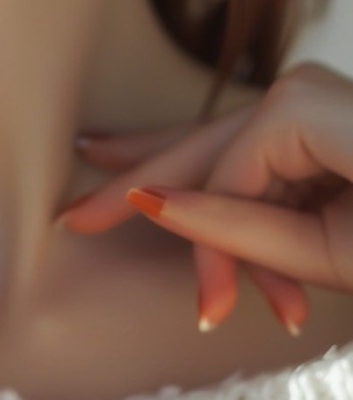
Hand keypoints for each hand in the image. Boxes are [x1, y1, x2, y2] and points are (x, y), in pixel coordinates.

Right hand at [57, 62, 352, 334]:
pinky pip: (255, 153)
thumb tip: (155, 204)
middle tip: (73, 212)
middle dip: (139, 179)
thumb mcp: (340, 251)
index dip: (206, 246)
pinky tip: (167, 153)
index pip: (221, 177)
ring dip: (180, 185)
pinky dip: (219, 181)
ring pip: (224, 148)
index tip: (210, 309)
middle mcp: (305, 90)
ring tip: (100, 154)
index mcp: (305, 109)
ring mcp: (312, 102)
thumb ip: (243, 230)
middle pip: (203, 143)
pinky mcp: (319, 123)